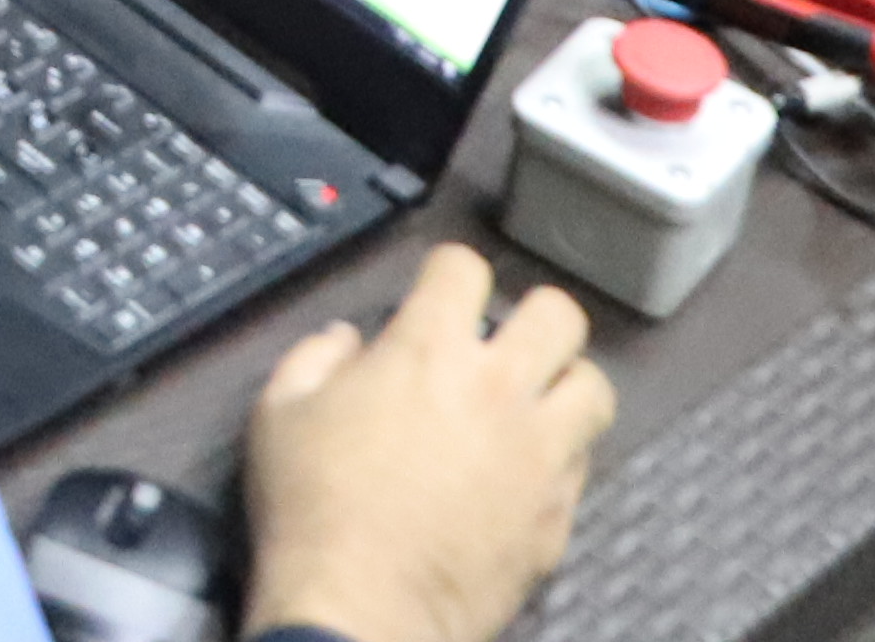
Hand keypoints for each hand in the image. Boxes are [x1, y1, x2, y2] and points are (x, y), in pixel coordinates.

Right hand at [239, 241, 616, 641]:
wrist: (364, 608)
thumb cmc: (314, 506)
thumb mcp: (279, 412)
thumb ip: (315, 357)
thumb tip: (349, 341)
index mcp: (429, 350)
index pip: (466, 267)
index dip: (448, 273)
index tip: (436, 294)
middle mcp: (500, 389)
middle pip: (561, 315)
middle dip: (533, 317)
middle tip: (502, 344)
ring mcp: (541, 454)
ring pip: (595, 388)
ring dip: (565, 386)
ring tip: (534, 404)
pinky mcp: (559, 515)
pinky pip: (582, 465)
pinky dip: (558, 458)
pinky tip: (523, 473)